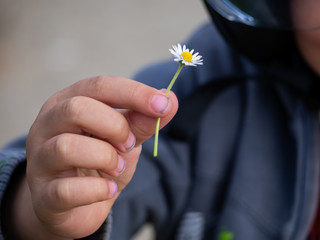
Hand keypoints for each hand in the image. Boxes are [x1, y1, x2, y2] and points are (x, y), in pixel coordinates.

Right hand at [18, 76, 177, 238]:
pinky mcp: (43, 195)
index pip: (99, 86)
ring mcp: (39, 160)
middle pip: (77, 109)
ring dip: (106, 158)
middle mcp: (47, 126)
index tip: (163, 104)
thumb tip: (170, 99)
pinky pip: (67, 190)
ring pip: (68, 146)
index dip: (134, 93)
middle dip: (115, 126)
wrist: (75, 205)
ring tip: (117, 168)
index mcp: (68, 103)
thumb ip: (143, 121)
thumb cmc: (99, 164)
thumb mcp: (125, 139)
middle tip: (129, 144)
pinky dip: (98, 190)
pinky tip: (108, 190)